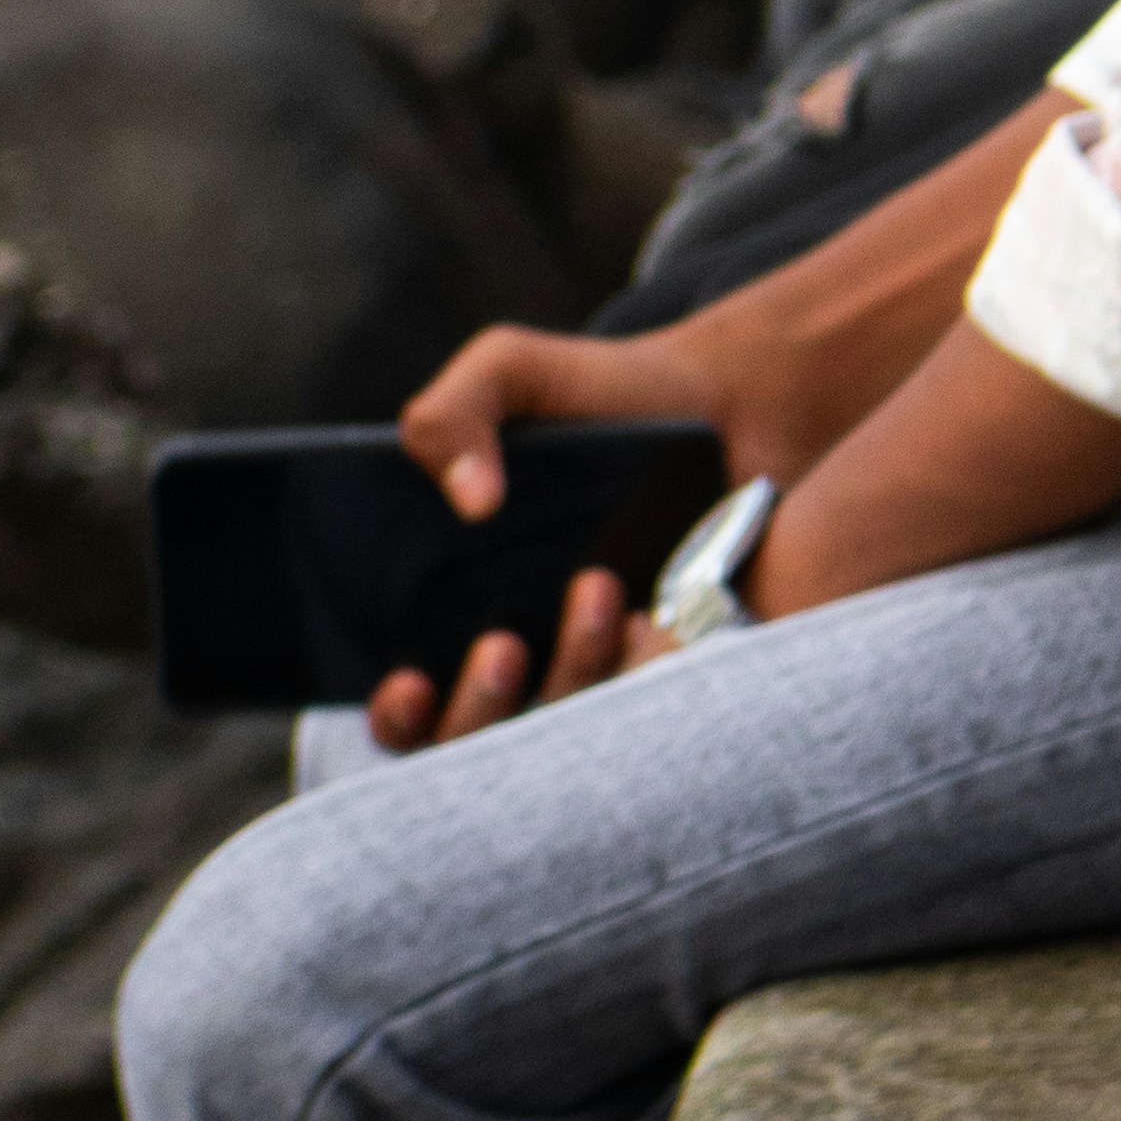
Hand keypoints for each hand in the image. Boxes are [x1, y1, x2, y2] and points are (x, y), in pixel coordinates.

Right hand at [360, 318, 750, 756]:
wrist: (723, 403)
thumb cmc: (601, 395)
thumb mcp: (510, 374)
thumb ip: (453, 412)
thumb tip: (469, 503)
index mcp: (455, 607)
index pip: (407, 710)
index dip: (397, 717)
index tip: (407, 686)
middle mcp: (522, 661)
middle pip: (474, 747)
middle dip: (477, 711)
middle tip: (502, 646)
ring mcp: (596, 679)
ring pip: (562, 742)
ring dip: (570, 675)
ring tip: (598, 586)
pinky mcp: (670, 681)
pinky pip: (646, 720)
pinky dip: (641, 677)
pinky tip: (653, 614)